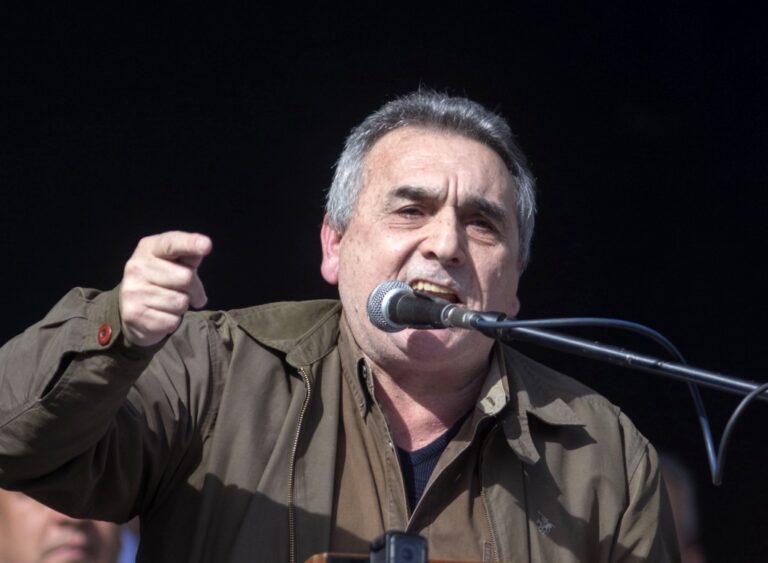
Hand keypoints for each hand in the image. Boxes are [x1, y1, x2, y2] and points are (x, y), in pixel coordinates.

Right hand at [119, 231, 212, 346]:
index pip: (172, 243)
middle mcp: (137, 267)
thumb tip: (203, 247)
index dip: (190, 244)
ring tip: (170, 302)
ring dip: (182, 306)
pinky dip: (173, 321)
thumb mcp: (175, 262)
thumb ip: (189, 255)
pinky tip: (161, 314)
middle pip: (186, 278)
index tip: (206, 245)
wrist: (133, 307)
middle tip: (188, 292)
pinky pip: (172, 321)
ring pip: (180, 302)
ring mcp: (133, 291)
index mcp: (149, 248)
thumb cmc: (163, 279)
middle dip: (194, 289)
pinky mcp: (134, 314)